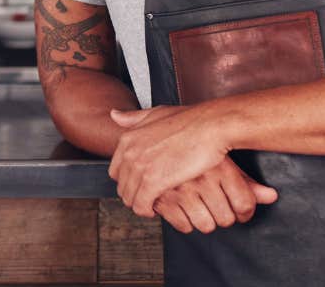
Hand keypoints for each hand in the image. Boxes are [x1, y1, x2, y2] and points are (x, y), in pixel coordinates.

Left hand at [108, 105, 270, 224]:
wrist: (211, 126)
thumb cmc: (190, 121)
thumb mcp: (157, 113)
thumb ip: (134, 118)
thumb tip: (114, 115)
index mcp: (128, 138)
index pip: (115, 170)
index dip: (128, 180)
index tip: (141, 184)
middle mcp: (130, 152)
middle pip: (122, 185)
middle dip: (133, 193)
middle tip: (148, 197)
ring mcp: (140, 167)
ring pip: (129, 197)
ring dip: (140, 204)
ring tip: (154, 204)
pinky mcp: (154, 181)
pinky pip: (141, 205)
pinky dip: (147, 210)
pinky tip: (157, 209)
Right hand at [148, 156, 277, 232]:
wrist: (153, 136)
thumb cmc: (192, 147)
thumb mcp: (222, 159)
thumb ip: (247, 181)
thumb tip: (272, 197)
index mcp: (219, 166)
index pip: (245, 204)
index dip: (245, 212)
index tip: (240, 211)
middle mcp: (202, 177)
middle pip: (226, 218)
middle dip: (223, 217)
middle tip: (216, 207)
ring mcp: (181, 189)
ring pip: (206, 225)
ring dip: (204, 221)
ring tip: (199, 207)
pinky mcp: (162, 199)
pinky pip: (184, 226)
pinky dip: (184, 221)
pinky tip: (183, 208)